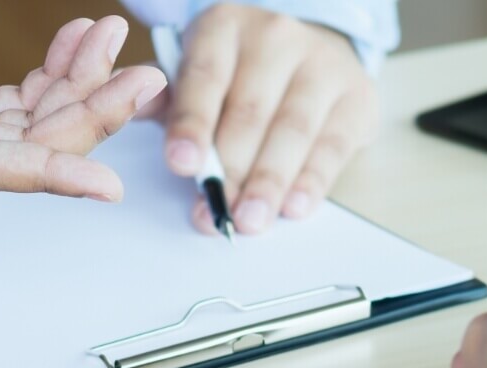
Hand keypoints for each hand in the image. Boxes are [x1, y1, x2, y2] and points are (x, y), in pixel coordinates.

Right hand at [0, 1, 166, 200]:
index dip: (49, 174)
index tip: (104, 183)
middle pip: (26, 149)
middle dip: (91, 115)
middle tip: (144, 75)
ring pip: (28, 129)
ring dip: (77, 89)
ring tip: (111, 35)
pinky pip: (13, 110)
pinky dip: (49, 78)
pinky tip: (73, 43)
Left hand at [152, 4, 376, 233]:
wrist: (313, 51)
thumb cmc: (242, 72)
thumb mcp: (198, 72)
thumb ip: (166, 99)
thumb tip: (130, 112)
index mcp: (224, 28)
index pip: (205, 79)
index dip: (192, 125)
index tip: (182, 165)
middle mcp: (276, 39)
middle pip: (249, 112)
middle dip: (229, 170)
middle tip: (215, 211)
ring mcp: (322, 65)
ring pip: (292, 131)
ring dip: (269, 183)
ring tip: (249, 219)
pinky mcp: (356, 98)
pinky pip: (332, 146)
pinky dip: (311, 182)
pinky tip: (293, 207)